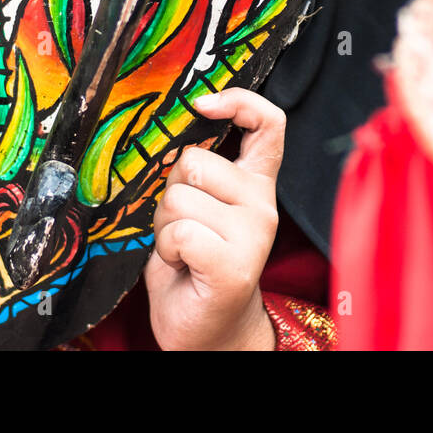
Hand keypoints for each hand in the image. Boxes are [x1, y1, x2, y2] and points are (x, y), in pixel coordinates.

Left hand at [144, 87, 284, 350]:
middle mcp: (261, 204)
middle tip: (181, 228)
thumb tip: (178, 128)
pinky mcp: (233, 265)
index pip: (268, 124)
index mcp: (255, 184)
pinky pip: (178, 232)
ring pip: (178, 198)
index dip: (238, 101)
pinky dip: (167, 249)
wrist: (207, 331)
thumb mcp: (203, 207)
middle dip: (170, 192)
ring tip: (182, 250)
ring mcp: (252, 234)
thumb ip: (200, 173)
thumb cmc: (195, 266)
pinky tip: (183, 266)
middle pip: (194, 162)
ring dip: (164, 226)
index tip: (203, 104)